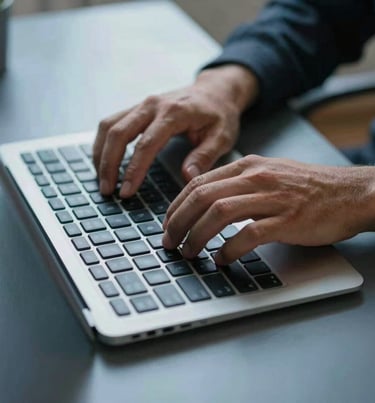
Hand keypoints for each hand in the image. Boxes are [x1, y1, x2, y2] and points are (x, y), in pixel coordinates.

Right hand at [93, 65, 258, 196]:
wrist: (215, 90)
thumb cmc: (220, 114)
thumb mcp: (222, 136)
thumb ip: (205, 156)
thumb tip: (187, 177)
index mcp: (174, 113)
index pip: (146, 144)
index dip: (133, 170)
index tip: (126, 191)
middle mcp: (153, 105)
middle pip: (118, 133)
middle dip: (108, 164)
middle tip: (107, 190)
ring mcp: (142, 104)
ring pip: (109, 126)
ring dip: (101, 153)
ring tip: (101, 180)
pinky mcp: (137, 108)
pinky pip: (111, 122)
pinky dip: (103, 143)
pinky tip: (103, 161)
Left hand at [163, 155, 374, 264]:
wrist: (350, 192)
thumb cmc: (308, 187)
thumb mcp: (269, 174)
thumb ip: (238, 183)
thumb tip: (208, 201)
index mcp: (248, 166)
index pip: (198, 183)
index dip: (177, 205)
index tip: (168, 223)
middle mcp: (255, 177)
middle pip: (202, 197)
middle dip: (178, 222)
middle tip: (169, 242)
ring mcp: (272, 197)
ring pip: (219, 213)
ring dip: (197, 236)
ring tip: (189, 252)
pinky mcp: (288, 220)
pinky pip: (249, 234)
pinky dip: (230, 248)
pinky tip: (222, 259)